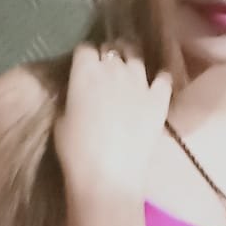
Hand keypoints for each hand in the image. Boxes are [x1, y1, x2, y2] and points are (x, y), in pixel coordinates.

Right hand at [54, 42, 172, 196]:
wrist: (108, 176)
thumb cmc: (76, 151)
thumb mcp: (61, 119)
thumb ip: (72, 96)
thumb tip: (78, 90)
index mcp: (85, 71)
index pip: (85, 48)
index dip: (84, 57)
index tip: (83, 67)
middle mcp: (113, 69)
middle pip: (112, 48)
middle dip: (108, 56)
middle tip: (106, 71)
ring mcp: (140, 82)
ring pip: (137, 57)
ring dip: (131, 62)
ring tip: (129, 74)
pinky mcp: (159, 99)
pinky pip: (164, 77)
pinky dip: (159, 78)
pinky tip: (156, 85)